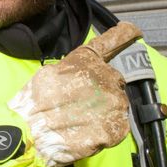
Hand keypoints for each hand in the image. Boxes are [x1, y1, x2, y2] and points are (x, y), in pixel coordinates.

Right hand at [6, 22, 139, 166]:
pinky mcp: (118, 126)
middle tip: (81, 105)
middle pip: (115, 81)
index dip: (127, 34)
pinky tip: (87, 134)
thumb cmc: (35, 104)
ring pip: (116, 105)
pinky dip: (106, 131)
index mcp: (89, 59)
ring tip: (81, 123)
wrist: (32, 134)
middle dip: (103, 91)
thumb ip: (74, 69)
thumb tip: (82, 74)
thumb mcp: (51, 73)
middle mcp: (107, 76)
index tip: (135, 32)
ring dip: (104, 112)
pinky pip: (118, 127)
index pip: (115, 40)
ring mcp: (115, 102)